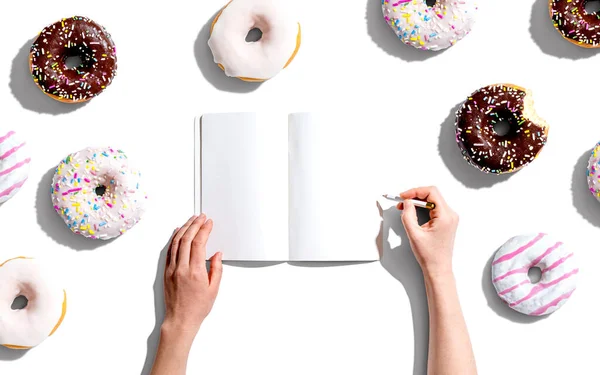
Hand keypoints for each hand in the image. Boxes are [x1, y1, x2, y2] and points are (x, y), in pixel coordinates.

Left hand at [163, 214, 222, 339]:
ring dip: (184, 229)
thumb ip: (216, 269)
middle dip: (195, 225)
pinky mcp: (166, 272)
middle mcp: (181, 268)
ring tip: (191, 220)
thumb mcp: (213, 289)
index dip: (204, 230)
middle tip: (201, 217)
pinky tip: (178, 233)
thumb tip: (217, 254)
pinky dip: (174, 239)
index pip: (199, 243)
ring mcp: (171, 269)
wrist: (180, 320)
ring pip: (176, 243)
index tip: (208, 223)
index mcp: (195, 272)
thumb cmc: (197, 308)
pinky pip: (169, 251)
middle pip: (187, 239)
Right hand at [397, 186, 457, 277]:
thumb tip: (407, 202)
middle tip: (402, 202)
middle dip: (415, 196)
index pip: (431, 192)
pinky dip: (422, 207)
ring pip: (433, 200)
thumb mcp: (414, 234)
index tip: (404, 196)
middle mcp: (450, 215)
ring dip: (418, 201)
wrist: (438, 268)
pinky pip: (434, 208)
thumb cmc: (429, 255)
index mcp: (445, 216)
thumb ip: (408, 215)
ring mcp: (449, 218)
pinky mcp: (446, 221)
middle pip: (432, 195)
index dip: (415, 191)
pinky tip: (413, 211)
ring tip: (405, 207)